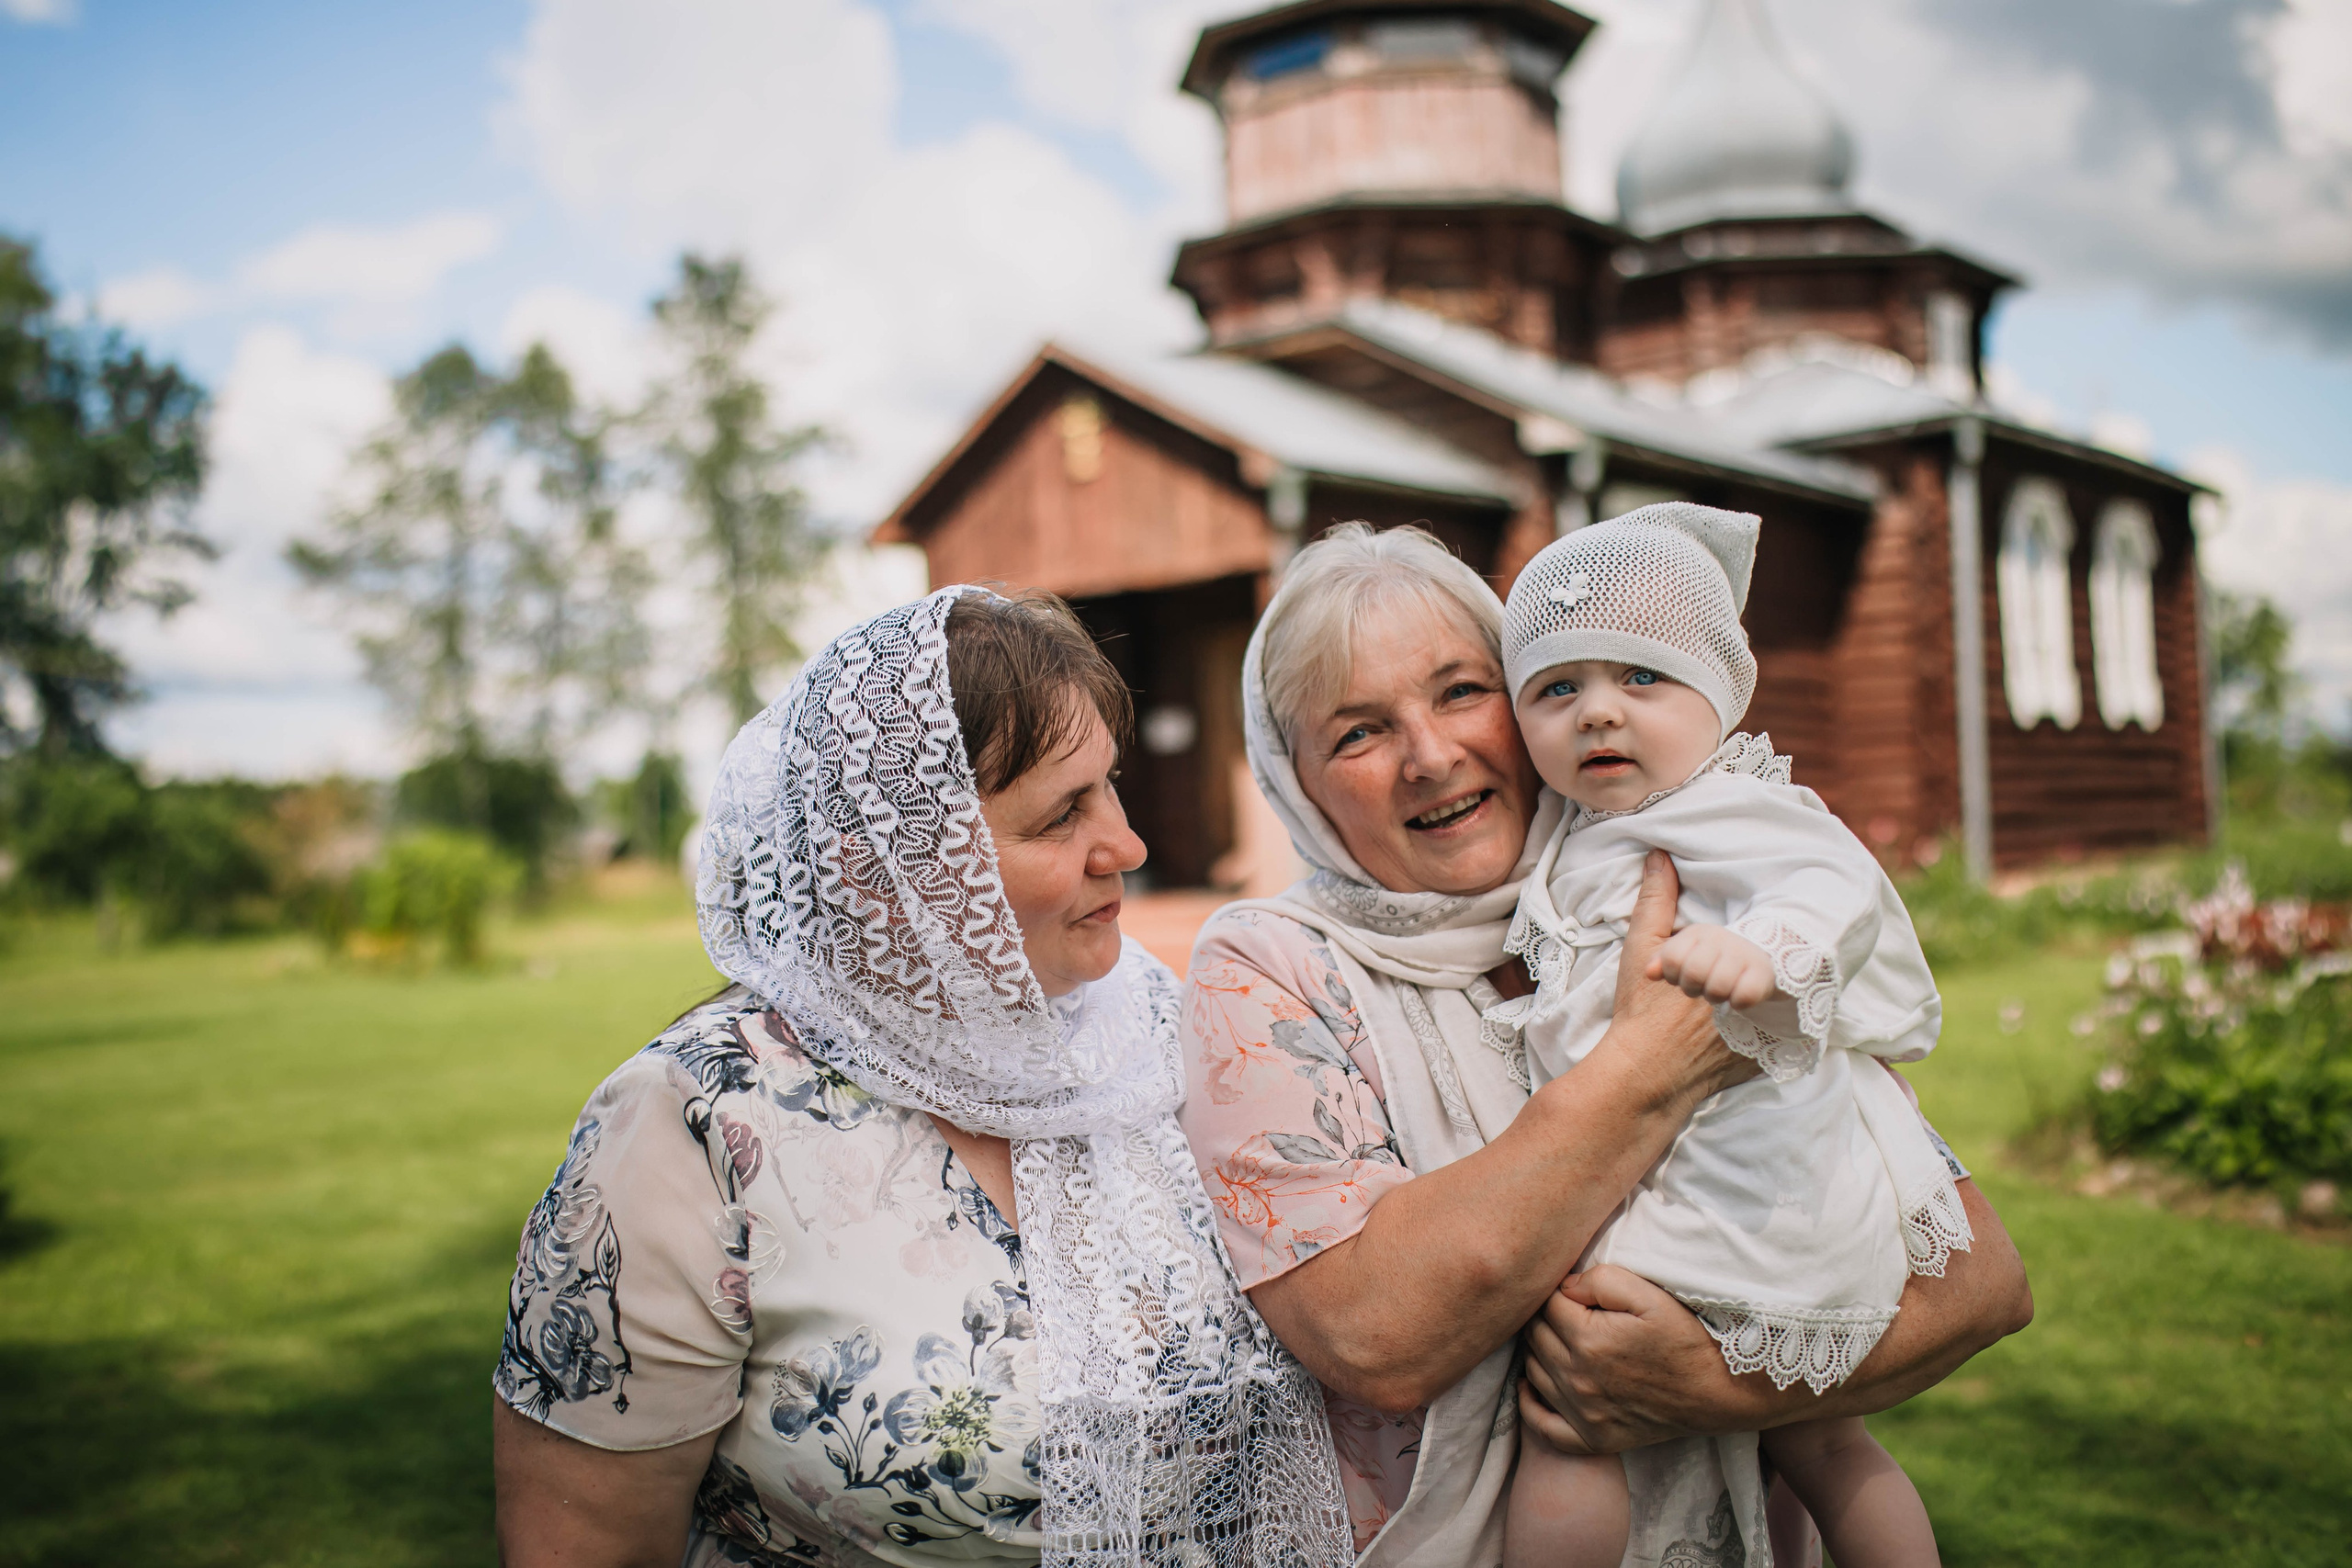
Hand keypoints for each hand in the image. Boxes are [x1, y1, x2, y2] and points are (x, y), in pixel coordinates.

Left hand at [1519, 1265, 1768, 1454]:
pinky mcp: (1593, 1439)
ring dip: (1539, 1352)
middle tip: (1568, 1312)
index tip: (1578, 1293)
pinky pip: (1542, 1426)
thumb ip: (1601, 1279)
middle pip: (1534, 1337)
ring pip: (1533, 1371)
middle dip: (1546, 1318)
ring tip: (1560, 1340)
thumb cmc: (1686, 1338)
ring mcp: (1584, 1414)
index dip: (1560, 1292)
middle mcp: (1578, 1379)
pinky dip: (1530, 1405)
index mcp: (1588, 1340)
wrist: (1719, 1391)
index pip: (1546, 1305)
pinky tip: (1534, 1387)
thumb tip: (1565, 1287)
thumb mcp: (1649, 1295)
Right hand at [1604, 852, 1758, 1102]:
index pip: (1749, 938)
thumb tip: (1660, 857)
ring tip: (1740, 997)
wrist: (1644, 1075)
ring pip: (1782, 996)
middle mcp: (1746, 992)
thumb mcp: (1641, 950)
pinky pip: (1785, 1034)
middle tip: (1724, 979)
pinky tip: (1754, 1022)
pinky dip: (1774, 1026)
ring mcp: (1760, 1027)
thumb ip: (1655, 902)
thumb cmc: (1640, 1011)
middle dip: (1748, 967)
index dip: (1733, 945)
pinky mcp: (1765, 1056)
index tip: (1722, 950)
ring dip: (1769, 993)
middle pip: (1766, 965)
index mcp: (1722, 961)